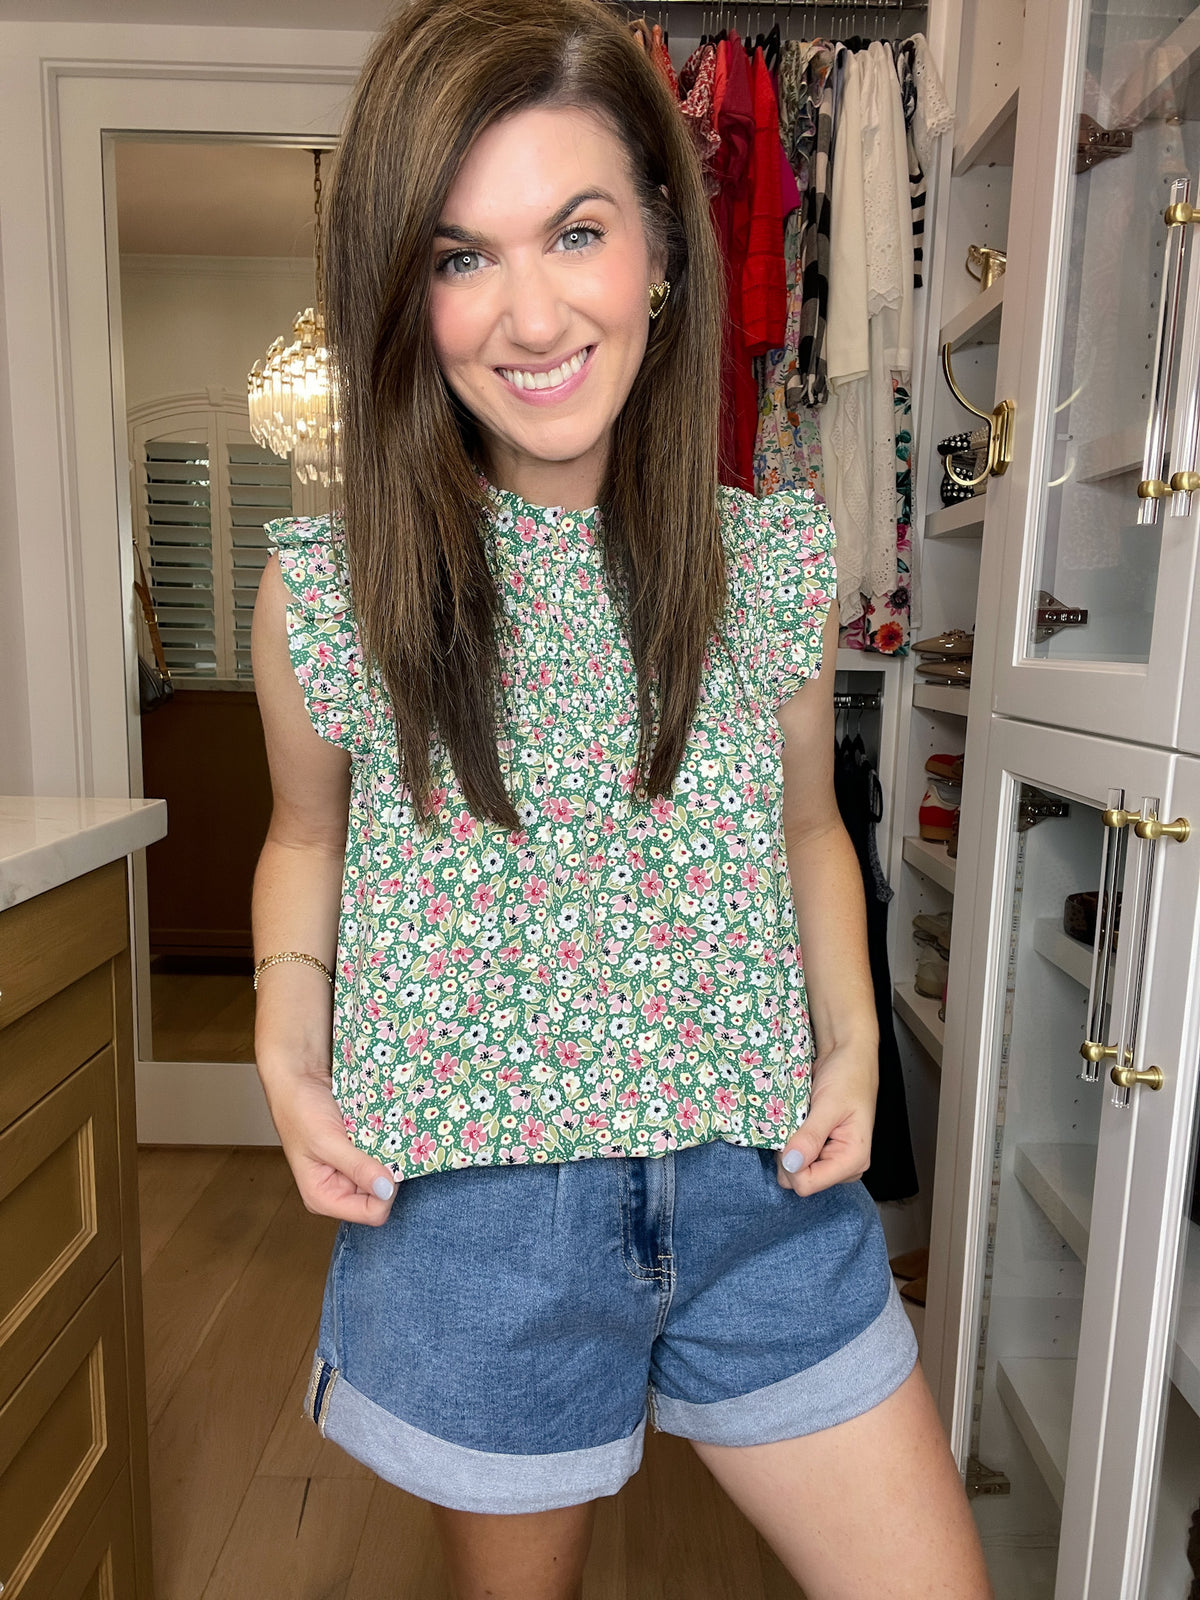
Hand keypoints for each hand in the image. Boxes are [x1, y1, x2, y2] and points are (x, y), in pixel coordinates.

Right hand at [258, 1060, 397, 1224]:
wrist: (299, 1078)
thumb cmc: (300, 1110)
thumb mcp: (327, 1140)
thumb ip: (356, 1167)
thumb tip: (386, 1189)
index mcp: (324, 1197)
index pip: (372, 1213)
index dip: (386, 1191)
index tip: (388, 1163)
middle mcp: (338, 1189)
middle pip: (381, 1195)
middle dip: (387, 1172)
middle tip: (383, 1144)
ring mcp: (349, 1172)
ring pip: (385, 1174)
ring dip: (388, 1156)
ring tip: (379, 1134)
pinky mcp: (358, 1154)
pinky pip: (382, 1156)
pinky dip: (386, 1143)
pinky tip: (380, 1128)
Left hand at [775, 1040, 877, 1195]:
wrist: (847, 1055)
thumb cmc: (848, 1076)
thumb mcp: (829, 1105)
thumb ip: (811, 1137)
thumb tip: (791, 1164)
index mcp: (853, 1160)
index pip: (808, 1184)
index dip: (791, 1164)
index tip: (789, 1136)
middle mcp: (843, 1165)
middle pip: (800, 1180)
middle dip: (788, 1156)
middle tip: (793, 1125)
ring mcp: (830, 1158)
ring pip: (794, 1169)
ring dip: (787, 1147)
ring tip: (796, 1122)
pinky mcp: (820, 1149)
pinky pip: (795, 1156)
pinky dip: (789, 1142)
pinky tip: (794, 1124)